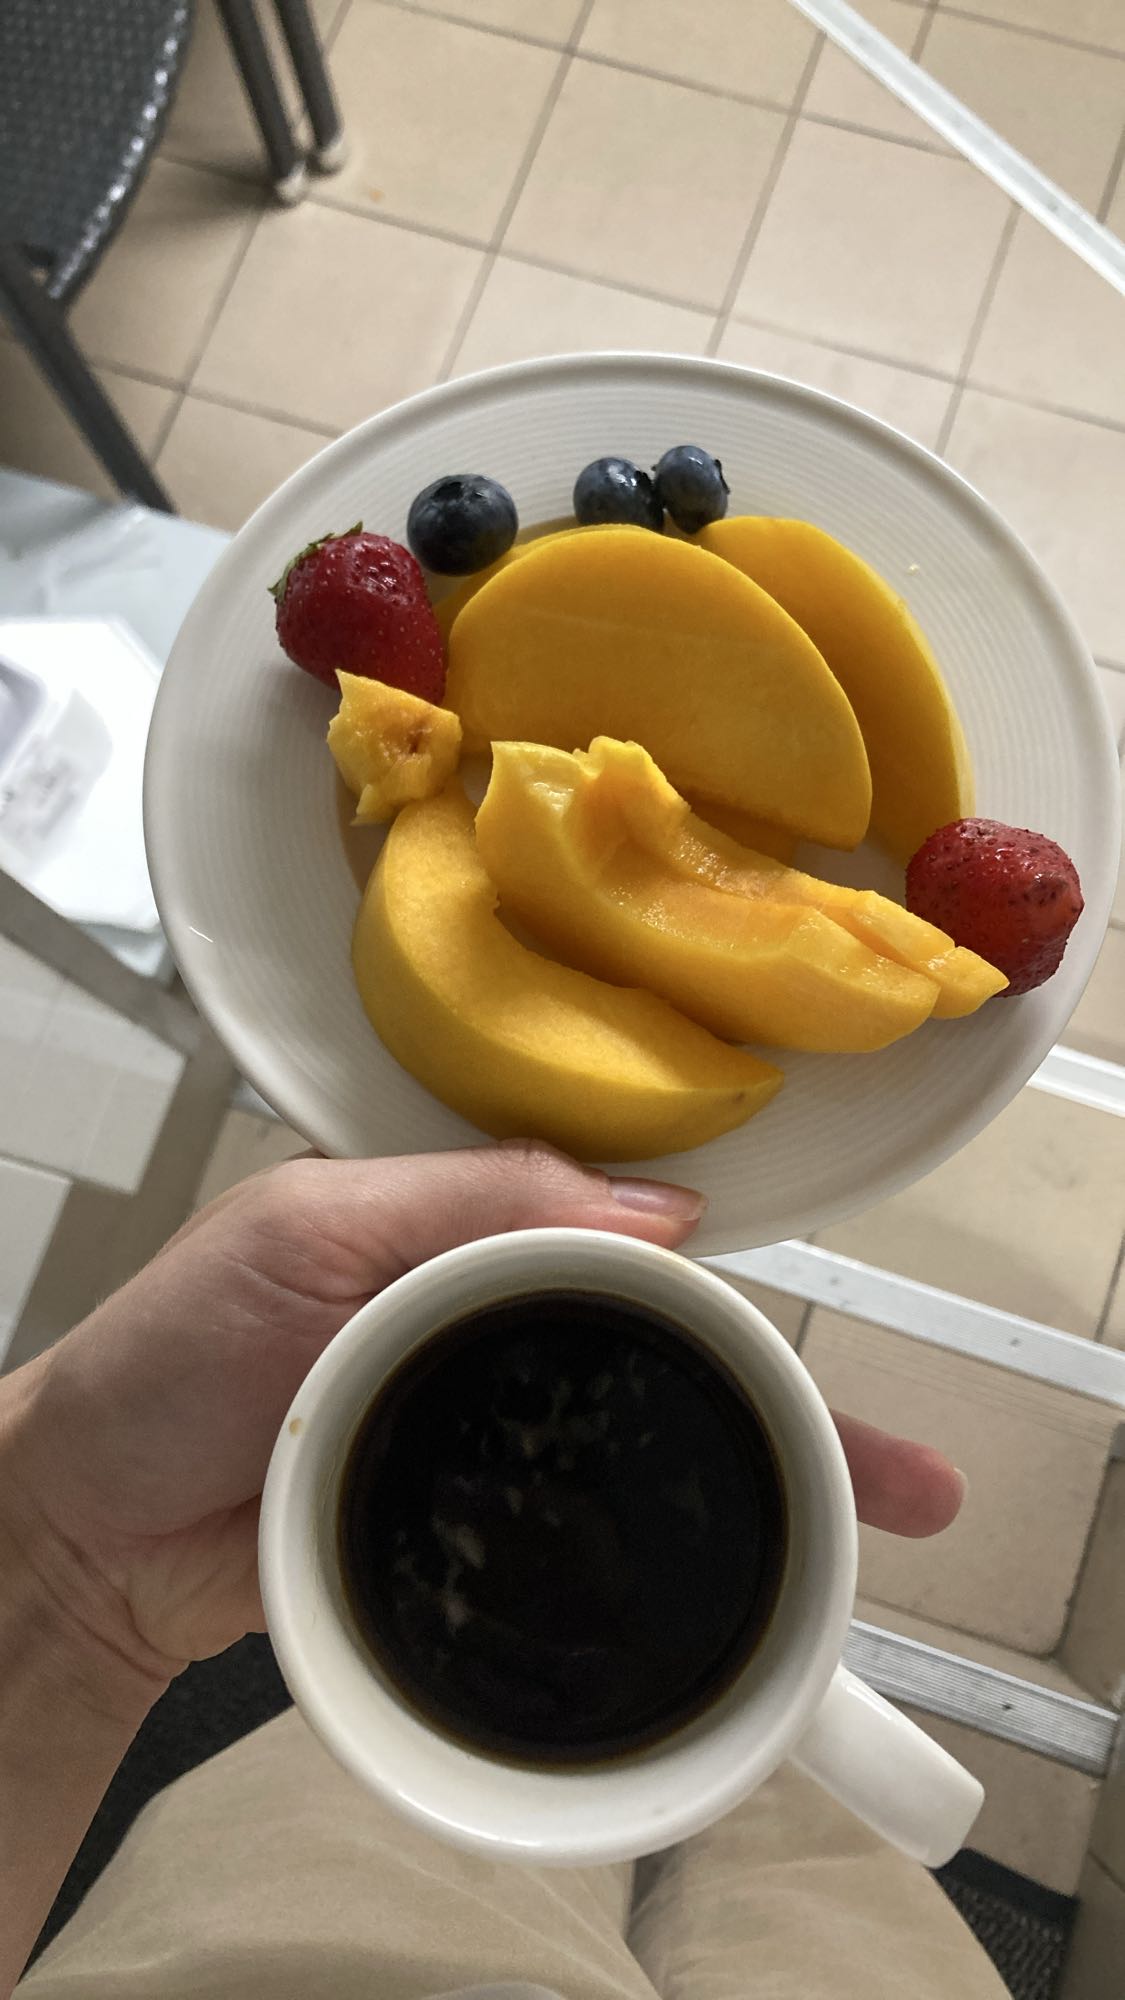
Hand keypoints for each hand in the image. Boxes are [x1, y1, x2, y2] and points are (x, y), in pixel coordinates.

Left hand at [1, 1144, 963, 1700]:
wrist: (89, 1528)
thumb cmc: (167, 1359)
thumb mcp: (306, 1230)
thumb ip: (470, 1201)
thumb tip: (653, 1211)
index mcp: (459, 1233)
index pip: (622, 1242)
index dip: (722, 1282)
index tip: (802, 1333)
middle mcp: (485, 1327)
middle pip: (664, 1357)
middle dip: (784, 1403)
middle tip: (885, 1468)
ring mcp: (481, 1433)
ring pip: (638, 1448)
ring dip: (751, 1484)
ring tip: (859, 1528)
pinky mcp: (466, 1530)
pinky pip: (576, 1532)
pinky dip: (654, 1551)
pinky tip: (731, 1577)